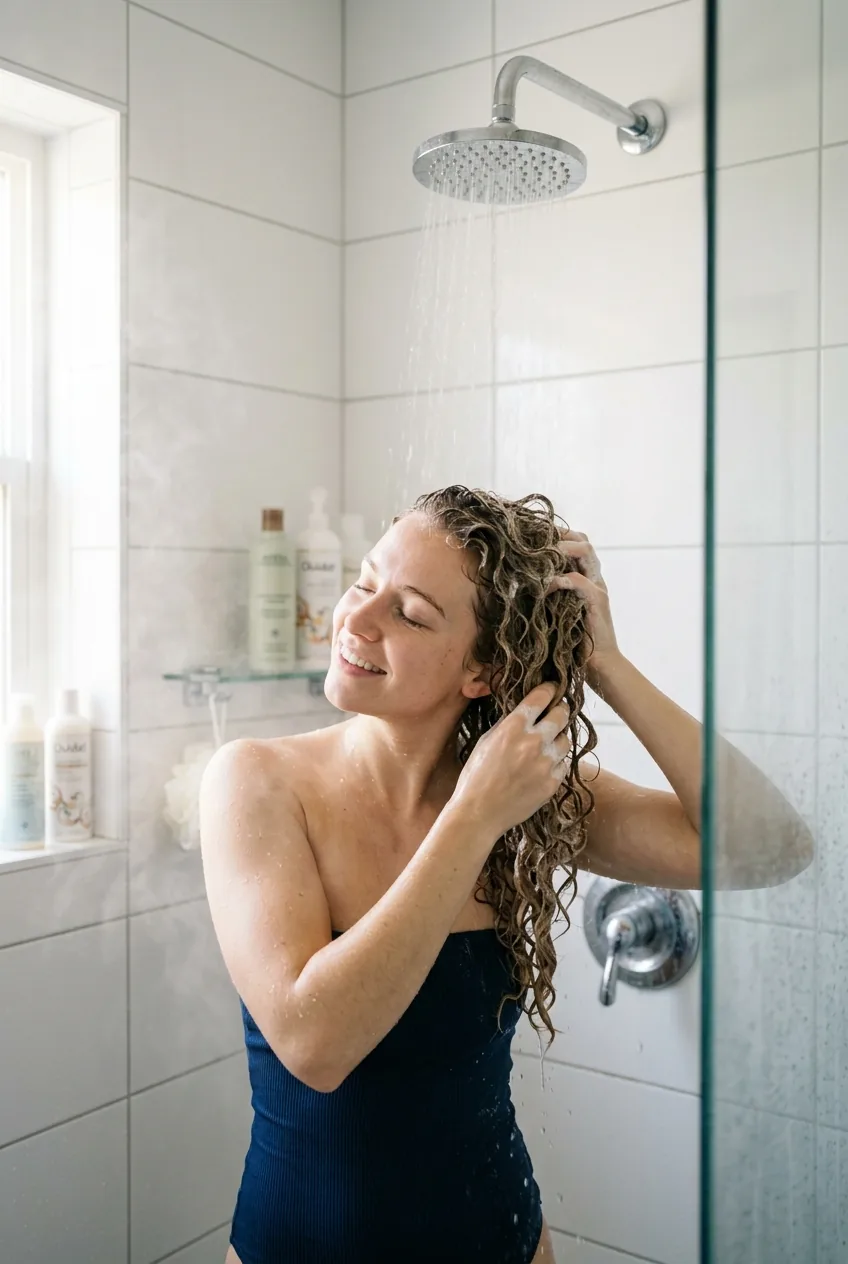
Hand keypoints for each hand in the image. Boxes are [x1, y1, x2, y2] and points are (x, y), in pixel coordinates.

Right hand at [451, 682, 571, 836]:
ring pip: (566, 741)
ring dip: (558, 739)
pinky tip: (542, 768)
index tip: (552, 688)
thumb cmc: (476, 777)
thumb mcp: (486, 741)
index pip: (542, 697)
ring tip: (546, 746)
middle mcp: (534, 741)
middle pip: (562, 714)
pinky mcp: (553, 783)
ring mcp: (546, 763)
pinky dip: (555, 764)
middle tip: (558, 711)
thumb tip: (524, 712)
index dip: (550, 689)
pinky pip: (563, 765)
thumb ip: (507, 725)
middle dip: (560, 710)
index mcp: (514, 727)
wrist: (479, 813)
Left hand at [546, 529, 618, 677]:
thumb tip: (520, 583)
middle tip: (535, 538)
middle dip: (559, 534)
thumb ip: (550, 595)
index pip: (579, 543)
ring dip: (560, 548)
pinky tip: (543, 586)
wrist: (600, 666)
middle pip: (583, 540)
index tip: (535, 536)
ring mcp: (598, 588)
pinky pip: (577, 579)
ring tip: (539, 556)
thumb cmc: (575, 643)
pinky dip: (558, 580)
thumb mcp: (559, 612)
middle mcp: (595, 578)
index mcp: (588, 579)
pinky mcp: (597, 601)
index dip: (559, 535)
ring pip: (584, 550)